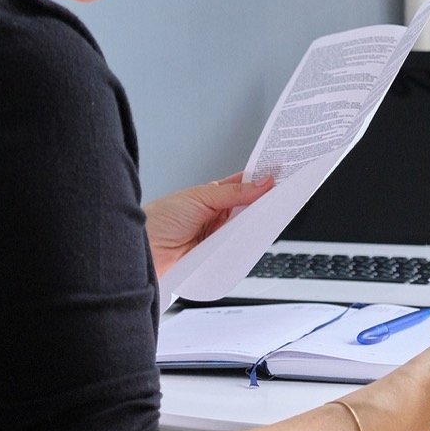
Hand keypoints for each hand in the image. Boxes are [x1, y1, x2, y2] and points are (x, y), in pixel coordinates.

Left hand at [144, 173, 274, 274]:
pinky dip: (248, 246)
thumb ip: (235, 192)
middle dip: (265, 203)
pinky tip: (255, 240)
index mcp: (213, 195)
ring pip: (247, 230)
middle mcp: (217, 215)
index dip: (261, 181)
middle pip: (249, 209)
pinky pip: (239, 250)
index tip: (281, 175)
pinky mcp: (218, 255)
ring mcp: (219, 236)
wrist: (144, 249)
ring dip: (257, 225)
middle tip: (285, 196)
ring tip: (273, 216)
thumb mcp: (201, 198)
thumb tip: (263, 182)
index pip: (243, 185)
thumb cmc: (161, 218)